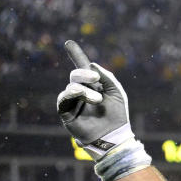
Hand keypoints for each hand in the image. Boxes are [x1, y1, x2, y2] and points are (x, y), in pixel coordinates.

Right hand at [56, 40, 133, 158]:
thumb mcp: (117, 93)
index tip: (69, 43)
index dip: (76, 55)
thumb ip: (108, 78)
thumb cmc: (118, 116)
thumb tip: (92, 64)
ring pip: (71, 86)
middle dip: (85, 73)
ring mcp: (73, 102)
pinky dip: (71, 94)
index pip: (83, 68)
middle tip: (95, 78)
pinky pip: (62, 99)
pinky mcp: (66, 112)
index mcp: (94, 87)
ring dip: (84, 90)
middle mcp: (82, 92)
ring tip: (98, 100)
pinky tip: (80, 95)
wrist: (114, 137)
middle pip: (76, 75)